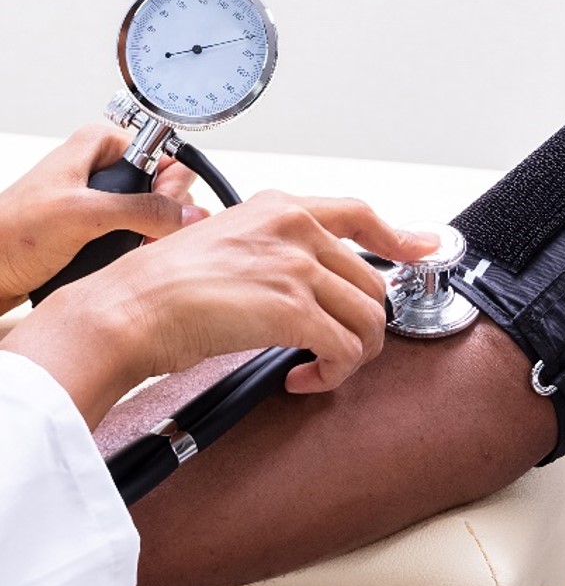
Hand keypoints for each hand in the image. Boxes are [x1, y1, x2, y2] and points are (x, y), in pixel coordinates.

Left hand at [0, 123, 206, 303]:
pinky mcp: (95, 223)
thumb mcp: (83, 215)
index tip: (162, 211)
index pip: (166, 153)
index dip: (170, 185)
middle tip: (146, 234)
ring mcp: (99, 196)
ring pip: (154, 210)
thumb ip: (142, 210)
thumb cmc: (11, 234)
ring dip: (153, 232)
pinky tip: (127, 256)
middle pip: (165, 183)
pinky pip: (136, 229)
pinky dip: (138, 243)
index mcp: (99, 143)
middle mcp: (101, 165)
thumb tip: (191, 215)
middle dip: (164, 213)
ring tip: (136, 249)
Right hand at [1, 192, 437, 426]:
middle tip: (331, 349)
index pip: (358, 213)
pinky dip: (334, 372)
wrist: (122, 312)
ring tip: (316, 368)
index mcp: (278, 208)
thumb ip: (271, 250)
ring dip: (349, 355)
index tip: (421, 248)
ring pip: (368, 317)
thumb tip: (308, 277)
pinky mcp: (291, 309)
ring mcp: (296, 266)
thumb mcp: (224, 243)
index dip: (398, 235)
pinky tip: (304, 378)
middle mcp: (294, 229)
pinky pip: (346, 348)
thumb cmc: (156, 289)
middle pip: (370, 279)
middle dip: (359, 323)